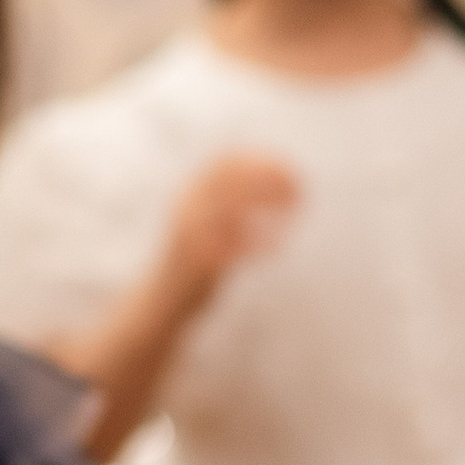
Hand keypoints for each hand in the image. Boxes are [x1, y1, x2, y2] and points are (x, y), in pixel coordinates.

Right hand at [157, 157, 300, 318]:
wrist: (163, 303)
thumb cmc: (197, 264)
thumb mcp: (210, 225)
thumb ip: (232, 203)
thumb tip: (275, 182)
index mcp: (189, 194)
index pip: (224, 161)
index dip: (260, 160)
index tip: (291, 168)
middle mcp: (185, 207)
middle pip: (229, 179)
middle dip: (268, 178)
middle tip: (300, 190)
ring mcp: (188, 234)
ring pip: (229, 206)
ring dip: (266, 203)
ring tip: (295, 209)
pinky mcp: (195, 264)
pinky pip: (230, 247)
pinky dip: (258, 244)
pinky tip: (278, 248)